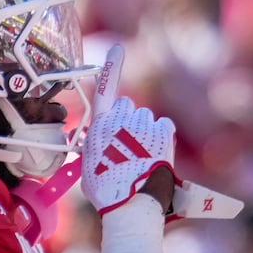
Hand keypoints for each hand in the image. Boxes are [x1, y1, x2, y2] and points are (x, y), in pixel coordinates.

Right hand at [81, 46, 174, 212]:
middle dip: (127, 120)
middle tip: (126, 146)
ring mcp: (144, 124)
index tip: (118, 49)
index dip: (112, 66)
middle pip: (127, 107)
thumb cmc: (106, 191)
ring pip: (146, 118)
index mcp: (99, 125)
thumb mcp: (88, 164)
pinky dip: (161, 134)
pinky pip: (163, 125)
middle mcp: (121, 118)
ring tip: (140, 156)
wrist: (130, 204)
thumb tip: (102, 143)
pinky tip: (155, 151)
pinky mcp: (163, 133)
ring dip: (144, 130)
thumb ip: (96, 144)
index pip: (105, 88)